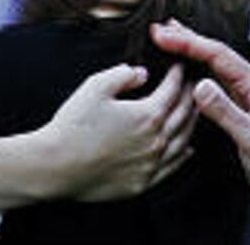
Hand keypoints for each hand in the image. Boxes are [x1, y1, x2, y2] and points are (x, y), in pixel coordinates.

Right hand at [39, 63, 196, 201]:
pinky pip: (172, 167)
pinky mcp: (143, 182)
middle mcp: (156, 141)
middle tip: (192, 84)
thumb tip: (142, 73)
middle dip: (190, 96)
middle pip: (184, 115)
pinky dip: (183, 154)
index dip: (178, 75)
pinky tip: (187, 148)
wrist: (56, 166)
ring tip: (192, 111)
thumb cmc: (74, 124)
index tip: (179, 67)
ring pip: (183, 141)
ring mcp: (151, 164)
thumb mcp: (95, 87)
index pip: (173, 90)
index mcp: (148, 115)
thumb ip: (123, 75)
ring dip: (191, 124)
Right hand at [151, 20, 249, 224]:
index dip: (188, 42)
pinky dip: (198, 66)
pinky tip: (187, 66)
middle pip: (216, 52)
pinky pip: (217, 77)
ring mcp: (249, 94)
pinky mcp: (244, 105)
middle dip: (187, 38)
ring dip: (191, 49)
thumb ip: (227, 112)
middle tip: (159, 29)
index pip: (218, 55)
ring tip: (169, 38)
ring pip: (215, 63)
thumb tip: (200, 85)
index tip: (163, 36)